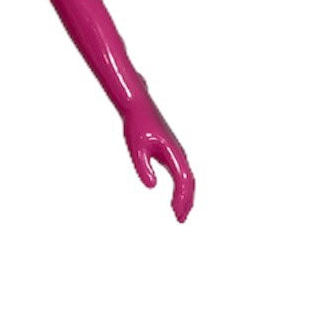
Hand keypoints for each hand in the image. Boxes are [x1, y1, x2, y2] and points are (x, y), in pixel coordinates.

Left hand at [123, 98, 193, 222]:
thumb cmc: (136, 125)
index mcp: (173, 152)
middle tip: (180, 219)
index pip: (183, 180)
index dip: (182, 198)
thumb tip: (151, 186)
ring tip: (179, 213)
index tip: (177, 214)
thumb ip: (143, 167)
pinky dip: (180, 188)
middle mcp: (179, 153)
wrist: (138, 106)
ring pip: (187, 178)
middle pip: (189, 182)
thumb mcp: (135, 147)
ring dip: (185, 197)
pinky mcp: (170, 152)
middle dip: (186, 202)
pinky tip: (174, 199)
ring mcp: (176, 153)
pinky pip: (180, 174)